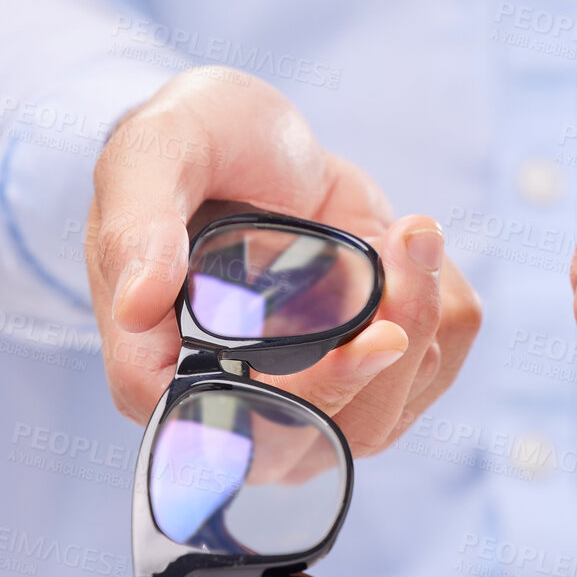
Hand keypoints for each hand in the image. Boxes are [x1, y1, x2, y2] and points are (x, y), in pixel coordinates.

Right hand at [85, 68, 480, 453]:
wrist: (251, 142)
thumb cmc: (188, 150)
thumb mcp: (151, 155)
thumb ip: (137, 224)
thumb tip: (138, 307)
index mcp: (161, 374)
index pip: (237, 429)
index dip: (312, 396)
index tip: (379, 335)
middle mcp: (237, 405)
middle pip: (329, 434)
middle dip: (390, 351)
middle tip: (411, 244)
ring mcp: (309, 399)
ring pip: (389, 410)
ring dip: (419, 308)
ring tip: (403, 229)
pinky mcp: (370, 376)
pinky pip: (435, 364)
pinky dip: (439, 299)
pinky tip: (404, 249)